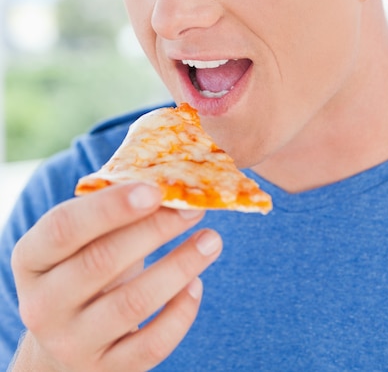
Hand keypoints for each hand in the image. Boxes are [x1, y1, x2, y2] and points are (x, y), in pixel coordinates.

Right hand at [11, 183, 221, 370]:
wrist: (66, 340)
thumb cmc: (82, 269)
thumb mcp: (81, 240)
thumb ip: (110, 212)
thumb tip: (171, 180)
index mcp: (31, 259)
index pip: (64, 227)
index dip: (111, 207)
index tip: (156, 190)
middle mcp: (42, 305)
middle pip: (101, 262)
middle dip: (155, 230)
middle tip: (194, 208)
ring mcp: (72, 343)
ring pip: (132, 304)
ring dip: (179, 266)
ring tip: (211, 240)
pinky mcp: (106, 371)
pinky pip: (151, 345)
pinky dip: (181, 312)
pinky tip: (197, 283)